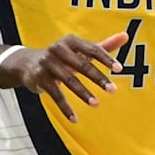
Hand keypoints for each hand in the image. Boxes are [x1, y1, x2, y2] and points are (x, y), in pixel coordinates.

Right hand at [5, 32, 127, 121]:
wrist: (28, 63)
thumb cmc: (63, 56)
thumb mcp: (81, 50)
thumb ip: (104, 45)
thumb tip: (126, 36)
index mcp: (72, 41)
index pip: (93, 49)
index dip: (106, 59)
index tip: (119, 69)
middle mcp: (58, 49)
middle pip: (82, 65)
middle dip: (98, 78)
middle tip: (113, 90)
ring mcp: (48, 63)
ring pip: (69, 80)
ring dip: (83, 93)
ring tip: (96, 104)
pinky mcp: (40, 78)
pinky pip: (55, 94)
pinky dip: (65, 107)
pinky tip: (75, 118)